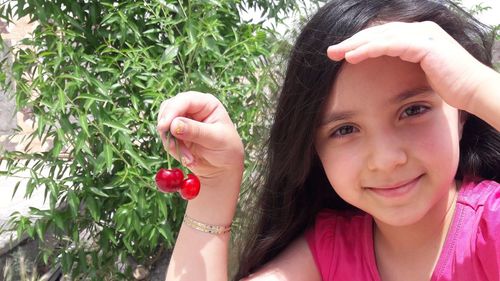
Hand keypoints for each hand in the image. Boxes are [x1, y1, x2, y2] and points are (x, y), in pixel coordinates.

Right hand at [156, 91, 243, 187]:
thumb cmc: (227, 149)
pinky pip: (166, 138)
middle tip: (171, 145)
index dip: (172, 111)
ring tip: (188, 157)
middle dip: (167, 127)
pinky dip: (173, 149)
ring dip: (171, 142)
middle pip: (168, 108)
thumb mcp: (216, 139)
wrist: (225, 166)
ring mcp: (183, 120)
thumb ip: (195, 131)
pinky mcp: (176, 133)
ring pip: (164, 123)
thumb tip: (174, 124)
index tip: (164, 126)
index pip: (184, 100)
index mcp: (206, 103)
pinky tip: (188, 159)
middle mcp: (192, 108)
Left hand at [327, 21, 495, 110]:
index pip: (383, 35)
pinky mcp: (424, 45)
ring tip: (335, 53)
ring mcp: (423, 35)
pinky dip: (369, 49)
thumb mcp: (424, 72)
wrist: (474, 90)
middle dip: (352, 41)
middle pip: (377, 32)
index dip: (361, 43)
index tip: (341, 53)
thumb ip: (407, 65)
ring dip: (355, 45)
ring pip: (380, 36)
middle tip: (330, 51)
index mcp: (418, 35)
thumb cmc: (451, 86)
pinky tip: (352, 56)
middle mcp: (420, 30)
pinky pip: (389, 45)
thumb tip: (390, 74)